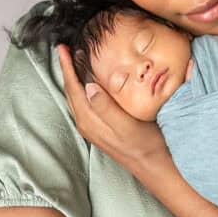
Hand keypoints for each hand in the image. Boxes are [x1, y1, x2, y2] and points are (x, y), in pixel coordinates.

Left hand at [55, 43, 169, 173]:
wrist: (154, 167)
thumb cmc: (145, 146)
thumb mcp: (127, 126)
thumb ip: (106, 108)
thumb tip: (88, 87)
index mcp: (90, 120)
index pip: (73, 87)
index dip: (67, 67)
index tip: (63, 49)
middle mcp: (86, 124)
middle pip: (71, 91)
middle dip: (67, 69)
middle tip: (66, 50)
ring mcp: (92, 127)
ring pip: (76, 97)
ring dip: (74, 77)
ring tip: (75, 61)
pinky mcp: (100, 128)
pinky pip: (84, 103)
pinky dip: (83, 88)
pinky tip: (91, 82)